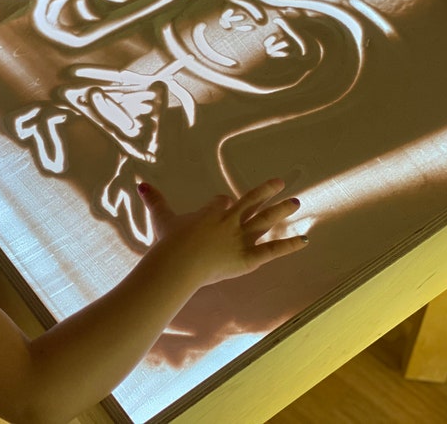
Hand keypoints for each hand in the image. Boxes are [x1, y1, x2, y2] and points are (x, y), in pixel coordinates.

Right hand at [138, 178, 306, 287]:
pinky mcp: (248, 258)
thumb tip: (141, 184)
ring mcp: (241, 239)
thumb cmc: (169, 241)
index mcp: (212, 211)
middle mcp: (230, 221)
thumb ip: (154, 200)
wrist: (178, 263)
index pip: (222, 203)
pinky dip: (289, 245)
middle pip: (251, 202)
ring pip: (265, 221)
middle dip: (266, 192)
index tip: (224, 203)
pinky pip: (273, 250)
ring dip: (281, 211)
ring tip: (296, 202)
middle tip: (280, 183)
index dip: (223, 204)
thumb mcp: (161, 217)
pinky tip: (306, 239)